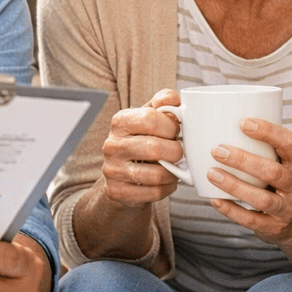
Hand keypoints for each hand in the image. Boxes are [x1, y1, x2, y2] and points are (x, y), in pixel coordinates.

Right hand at [97, 89, 184, 208]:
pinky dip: (167, 188)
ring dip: (174, 173)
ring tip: (175, 169)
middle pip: (154, 148)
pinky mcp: (117, 191)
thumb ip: (164, 104)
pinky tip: (167, 182)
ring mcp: (112, 170)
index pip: (150, 119)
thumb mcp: (149, 118)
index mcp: (120, 121)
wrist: (122, 175)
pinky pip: (153, 192)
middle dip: (176, 152)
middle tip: (179, 153)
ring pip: (156, 174)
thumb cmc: (142, 141)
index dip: (171, 126)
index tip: (176, 132)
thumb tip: (174, 99)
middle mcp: (112, 145)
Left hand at [202, 117, 291, 245]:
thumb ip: (264, 145)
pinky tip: (215, 200)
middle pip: (272, 171)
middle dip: (243, 160)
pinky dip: (231, 210)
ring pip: (261, 198)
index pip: (289, 143)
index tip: (243, 122)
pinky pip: (251, 219)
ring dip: (234, 185)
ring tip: (211, 173)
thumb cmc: (283, 181)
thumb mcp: (285, 161)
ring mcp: (287, 208)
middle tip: (217, 150)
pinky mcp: (274, 227)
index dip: (267, 131)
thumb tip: (223, 119)